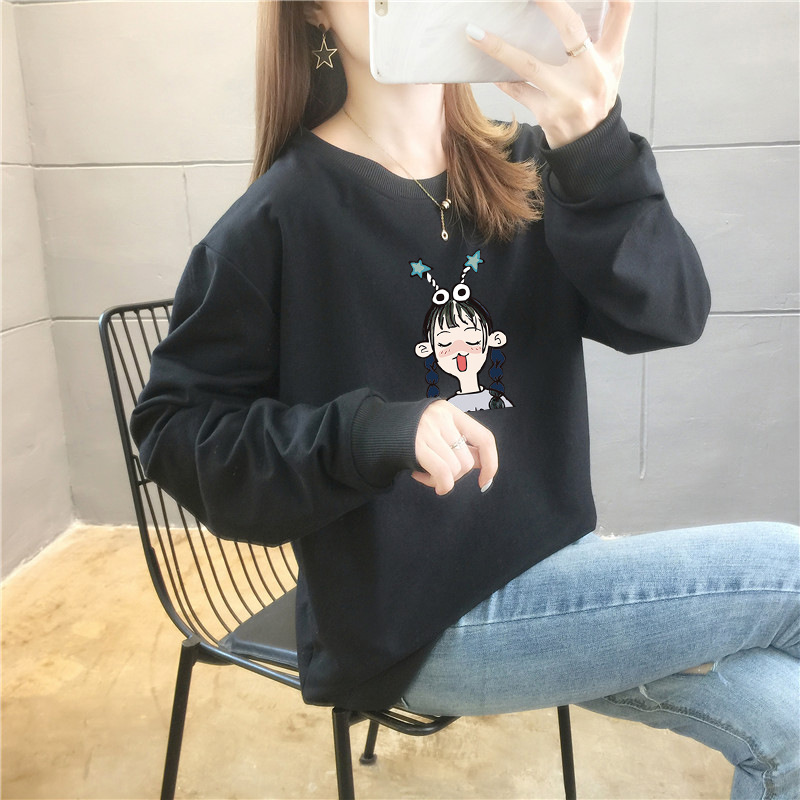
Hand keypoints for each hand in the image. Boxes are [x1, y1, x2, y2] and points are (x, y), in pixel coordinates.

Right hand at [412, 400, 497, 494]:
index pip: (484, 438)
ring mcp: (428, 430)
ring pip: (456, 468)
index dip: (491, 462)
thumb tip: (485, 465)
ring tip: (427, 472)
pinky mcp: (416, 445)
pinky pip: (443, 472)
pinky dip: (442, 485)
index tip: (485, 480)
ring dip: (444, 479)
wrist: (377, 431)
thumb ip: (461, 444)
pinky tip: (434, 485)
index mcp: (451, 412)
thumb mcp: (439, 431)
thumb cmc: (412, 435)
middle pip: (468, 460)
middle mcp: (441, 417)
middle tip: (439, 472)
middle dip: (457, 474)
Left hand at [467, 0, 632, 147]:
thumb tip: (585, 2)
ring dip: (499, 48)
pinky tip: (487, 67)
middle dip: (549, 4)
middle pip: (571, 29)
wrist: (590, 146)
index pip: (621, 10)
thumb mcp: (611, 64)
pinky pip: (518, 91)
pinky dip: (502, 79)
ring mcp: (569, 97)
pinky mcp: (548, 115)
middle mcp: (593, 75)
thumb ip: (607, 30)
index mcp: (610, 56)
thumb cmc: (596, 96)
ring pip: (530, 65)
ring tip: (475, 34)